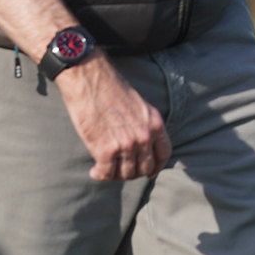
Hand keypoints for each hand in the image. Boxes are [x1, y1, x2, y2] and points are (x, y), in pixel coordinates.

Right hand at [55, 56, 170, 180]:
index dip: (155, 166)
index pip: (164, 155)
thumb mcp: (139, 106)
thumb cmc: (111, 89)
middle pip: (145, 168)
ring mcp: (126, 145)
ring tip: (105, 168)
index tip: (145, 170)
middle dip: (133, 172)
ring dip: (115, 174)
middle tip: (119, 168)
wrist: (90, 80)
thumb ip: (144, 125)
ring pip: (126, 174)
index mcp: (155, 123)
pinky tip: (95, 170)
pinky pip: (106, 173)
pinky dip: (100, 175)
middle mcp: (144, 136)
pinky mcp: (106, 150)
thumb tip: (141, 145)